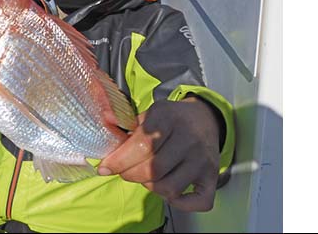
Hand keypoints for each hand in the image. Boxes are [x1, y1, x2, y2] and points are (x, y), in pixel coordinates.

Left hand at [98, 97, 219, 211]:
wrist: (204, 118)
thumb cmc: (171, 119)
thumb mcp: (149, 113)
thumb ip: (126, 124)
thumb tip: (106, 126)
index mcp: (169, 118)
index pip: (142, 145)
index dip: (119, 160)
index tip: (105, 167)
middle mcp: (189, 139)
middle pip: (153, 169)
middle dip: (130, 174)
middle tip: (125, 170)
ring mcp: (202, 160)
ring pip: (169, 188)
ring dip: (150, 187)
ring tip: (147, 176)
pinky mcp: (212, 176)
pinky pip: (199, 201)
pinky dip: (180, 203)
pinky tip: (169, 190)